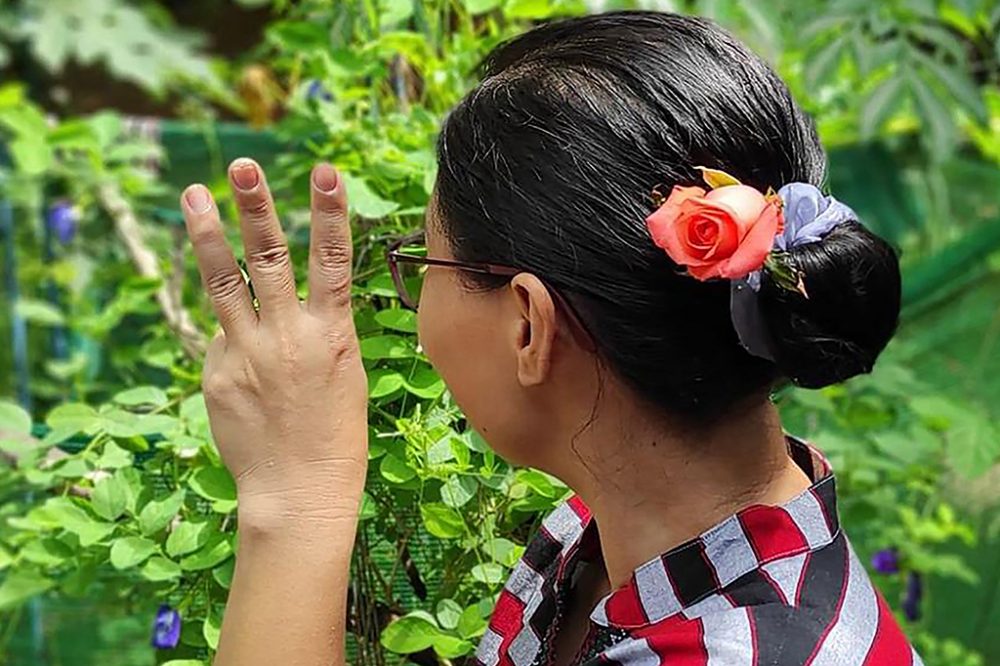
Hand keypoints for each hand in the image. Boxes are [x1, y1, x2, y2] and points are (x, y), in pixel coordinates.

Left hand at [179, 158, 367, 526]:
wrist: (300, 492)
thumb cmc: (336, 435)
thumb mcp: (345, 374)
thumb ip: (317, 332)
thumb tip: (278, 305)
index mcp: (333, 335)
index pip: (334, 260)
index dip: (330, 212)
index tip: (324, 170)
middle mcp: (288, 337)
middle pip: (270, 258)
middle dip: (255, 207)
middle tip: (241, 165)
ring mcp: (247, 354)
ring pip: (226, 283)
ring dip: (208, 234)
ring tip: (192, 194)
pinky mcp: (217, 375)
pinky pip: (222, 338)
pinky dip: (231, 333)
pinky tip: (244, 358)